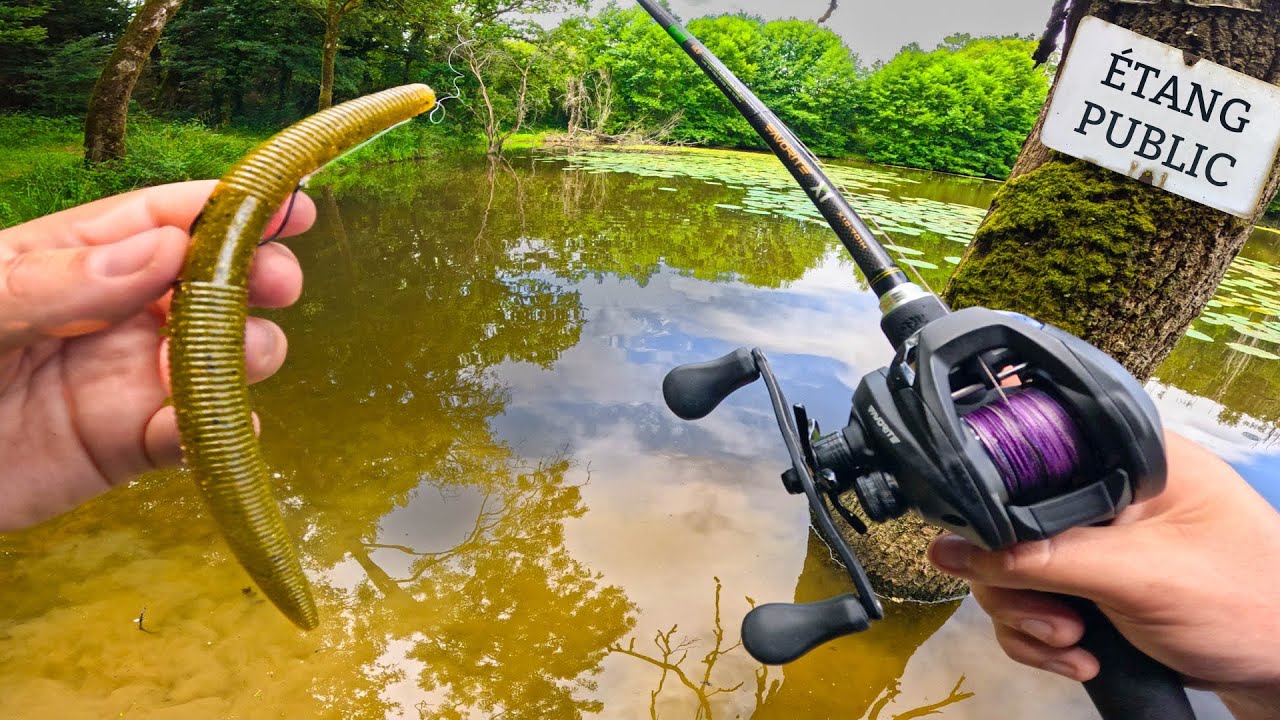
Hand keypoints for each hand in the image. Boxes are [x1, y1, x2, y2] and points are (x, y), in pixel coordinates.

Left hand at [0, 181, 310, 530]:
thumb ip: (57, 282)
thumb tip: (164, 249)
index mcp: (71, 260)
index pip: (163, 219)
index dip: (231, 208)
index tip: (290, 205)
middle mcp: (112, 315)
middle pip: (210, 284)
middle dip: (254, 279)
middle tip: (276, 284)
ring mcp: (126, 381)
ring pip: (219, 357)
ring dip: (239, 354)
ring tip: (215, 360)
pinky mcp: (128, 448)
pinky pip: (192, 435)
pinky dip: (215, 431)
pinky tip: (209, 426)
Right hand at [928, 432, 1279, 718]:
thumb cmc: (1243, 603)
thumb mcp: (1138, 575)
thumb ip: (1038, 559)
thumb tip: (946, 549)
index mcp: (1123, 459)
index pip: (1027, 459)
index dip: (996, 504)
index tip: (1000, 555)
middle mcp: (1103, 494)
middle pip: (1008, 526)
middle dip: (1020, 587)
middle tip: (1061, 619)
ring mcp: (1096, 544)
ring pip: (1011, 573)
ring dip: (1031, 622)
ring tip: (1075, 645)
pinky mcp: (1091, 587)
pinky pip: (1030, 608)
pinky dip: (1043, 640)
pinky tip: (1082, 658)